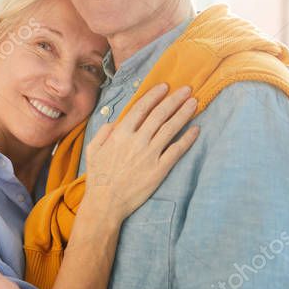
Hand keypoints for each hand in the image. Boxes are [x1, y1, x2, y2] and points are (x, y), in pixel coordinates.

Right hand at [82, 83, 198, 222]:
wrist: (106, 202)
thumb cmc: (98, 176)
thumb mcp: (93, 150)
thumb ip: (104, 132)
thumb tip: (115, 122)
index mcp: (121, 134)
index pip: (141, 108)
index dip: (155, 95)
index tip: (165, 86)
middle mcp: (137, 140)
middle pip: (160, 114)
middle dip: (175, 99)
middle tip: (187, 89)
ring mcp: (150, 155)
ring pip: (170, 129)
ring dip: (184, 114)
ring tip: (194, 103)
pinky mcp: (159, 169)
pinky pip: (176, 150)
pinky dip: (187, 139)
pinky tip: (196, 130)